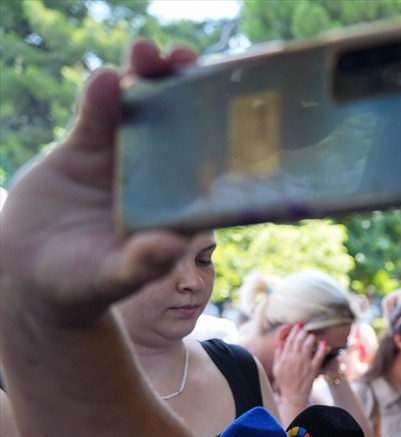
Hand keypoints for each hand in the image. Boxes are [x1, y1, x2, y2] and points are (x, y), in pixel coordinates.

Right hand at [0, 41, 196, 326]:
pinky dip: (101, 95)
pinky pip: (96, 114)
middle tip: (185, 58)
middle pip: (180, 123)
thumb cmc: (86, 285)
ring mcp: (123, 159)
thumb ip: (141, 264)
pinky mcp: (85, 148)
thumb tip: (168, 247)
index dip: (221, 130)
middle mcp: (158, 177)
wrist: (35, 277)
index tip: (229, 103)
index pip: (210, 162)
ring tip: (146, 51)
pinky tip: (105, 77)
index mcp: (179, 204)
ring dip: (145, 77)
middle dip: (185, 87)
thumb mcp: (113, 278)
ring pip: (139, 109)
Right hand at [272, 323, 329, 404]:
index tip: (298, 325)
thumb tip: (279, 341)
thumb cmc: (284, 382)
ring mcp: (304, 364)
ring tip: (312, 334)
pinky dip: (321, 349)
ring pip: (307, 346)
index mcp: (285, 358)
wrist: (292, 395)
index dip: (294, 331)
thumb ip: (278, 354)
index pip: (289, 341)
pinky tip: (324, 343)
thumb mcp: (277, 367)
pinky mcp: (313, 369)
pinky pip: (318, 357)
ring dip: (310, 338)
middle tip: (306, 327)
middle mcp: (294, 359)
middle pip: (298, 341)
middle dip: (302, 332)